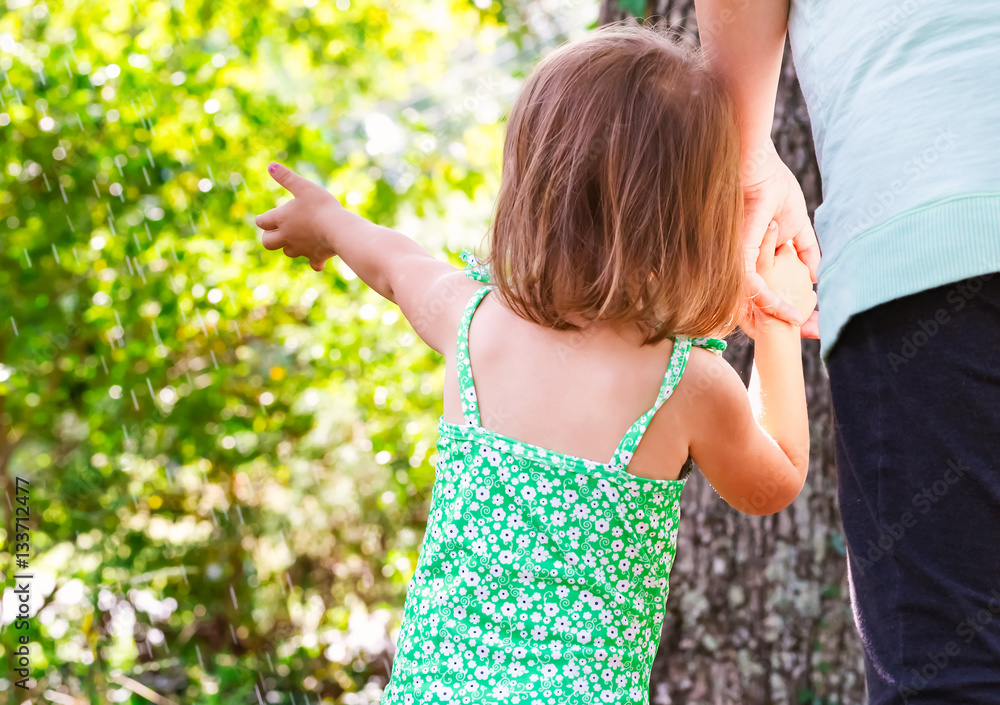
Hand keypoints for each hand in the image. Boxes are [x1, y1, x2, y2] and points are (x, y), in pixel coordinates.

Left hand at [255, 163, 340, 271]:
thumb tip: (271, 165)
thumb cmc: (321, 206)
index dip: (262, 219)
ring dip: (289, 247)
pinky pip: (313, 263)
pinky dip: (314, 261)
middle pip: (268, 243)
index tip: (265, 217)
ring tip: (297, 239)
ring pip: (288, 252)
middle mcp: (287, 236)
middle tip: (276, 232)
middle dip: (269, 237)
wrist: (338, 229)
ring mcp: (301, 249)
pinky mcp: (315, 257)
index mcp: (281, 219)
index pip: (262, 222)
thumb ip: (287, 177)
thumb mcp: (304, 187)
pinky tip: (318, 258)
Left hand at [742, 143, 820, 337]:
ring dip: (782, 322)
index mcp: (753, 265)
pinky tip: (793, 315)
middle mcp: (740, 269)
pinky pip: (753, 290)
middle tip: (813, 333)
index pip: (764, 299)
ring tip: (806, 328)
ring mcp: (737, 265)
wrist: (757, 164)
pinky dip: (774, 306)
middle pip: (755, 311)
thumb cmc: (771, 186)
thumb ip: (804, 251)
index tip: (814, 325)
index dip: (787, 314)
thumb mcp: (795, 225)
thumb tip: (815, 277)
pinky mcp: (739, 256)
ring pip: (751, 308)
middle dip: (785, 328)